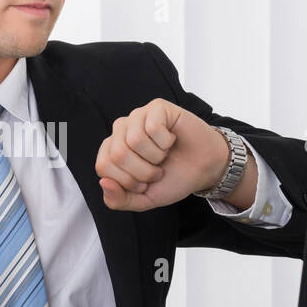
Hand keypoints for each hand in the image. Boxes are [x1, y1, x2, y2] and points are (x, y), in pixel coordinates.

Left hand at [95, 98, 228, 211]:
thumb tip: (103, 182)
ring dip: (156, 156)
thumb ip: (118, 200)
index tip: (144, 183)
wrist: (203, 169)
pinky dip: (166, 141)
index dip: (127, 181)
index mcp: (111, 151)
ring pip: (134, 140)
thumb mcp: (141, 199)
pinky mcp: (156, 107)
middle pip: (118, 154)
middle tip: (157, 170)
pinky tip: (171, 140)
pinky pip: (152, 127)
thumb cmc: (171, 179)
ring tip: (164, 155)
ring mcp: (137, 116)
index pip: (103, 167)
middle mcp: (120, 130)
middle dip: (143, 171)